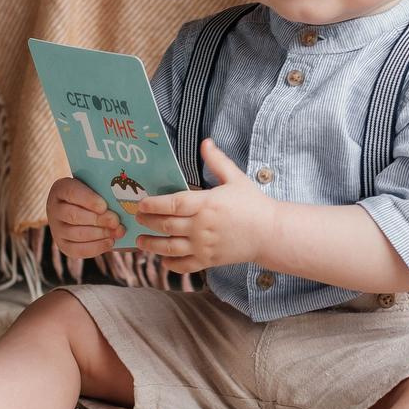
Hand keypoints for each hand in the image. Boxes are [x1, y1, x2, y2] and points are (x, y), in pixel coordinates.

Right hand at [46, 175, 123, 261]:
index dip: (88, 200)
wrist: (79, 208)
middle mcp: (54, 208)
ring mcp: (56, 229)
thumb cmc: (91, 195)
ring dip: (99, 234)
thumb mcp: (93, 186)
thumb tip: (123, 197)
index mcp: (61, 189)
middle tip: (116, 221)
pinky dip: (96, 247)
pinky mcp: (63, 245)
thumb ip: (103, 190)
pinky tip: (110, 242)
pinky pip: (77, 250)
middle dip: (98, 220)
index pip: (72, 193)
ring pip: (76, 234)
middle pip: (74, 216)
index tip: (104, 206)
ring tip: (117, 232)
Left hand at [133, 139, 278, 275]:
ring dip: (152, 245)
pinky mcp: (209, 261)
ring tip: (141, 241)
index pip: (173, 204)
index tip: (142, 203)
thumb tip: (205, 142)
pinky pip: (184, 265)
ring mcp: (204, 246)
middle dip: (148, 222)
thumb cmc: (253, 204)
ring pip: (170, 247)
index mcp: (206, 204)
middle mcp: (202, 226)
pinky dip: (171, 264)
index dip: (154, 204)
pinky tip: (163, 259)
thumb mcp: (236, 178)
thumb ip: (217, 161)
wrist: (270, 233)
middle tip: (138, 218)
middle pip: (167, 225)